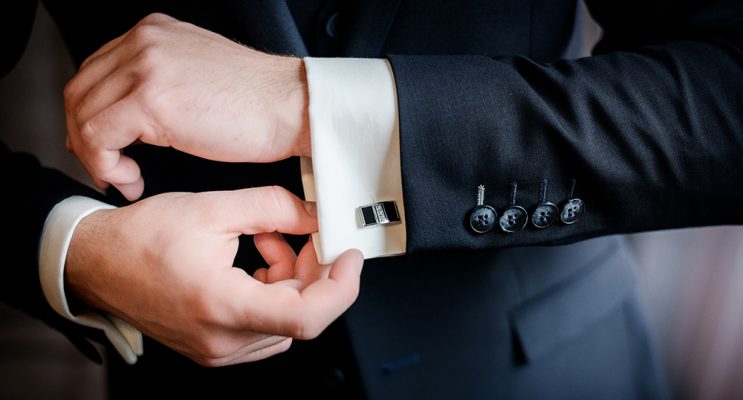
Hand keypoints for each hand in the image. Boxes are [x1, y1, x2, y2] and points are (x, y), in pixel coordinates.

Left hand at [64, 13, 309, 200]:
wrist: (293, 107)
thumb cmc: (260, 103)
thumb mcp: (198, 76)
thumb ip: (161, 82)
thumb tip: (130, 116)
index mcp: (154, 33)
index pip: (95, 71)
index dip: (90, 114)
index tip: (107, 147)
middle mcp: (144, 42)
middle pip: (80, 91)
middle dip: (84, 137)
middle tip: (106, 167)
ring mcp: (146, 67)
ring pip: (83, 114)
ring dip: (95, 156)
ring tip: (123, 178)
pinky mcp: (151, 99)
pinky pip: (98, 137)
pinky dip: (106, 166)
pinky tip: (131, 179)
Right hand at [65, 186, 361, 365]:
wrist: (97, 263)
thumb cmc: (142, 238)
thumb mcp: (212, 208)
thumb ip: (274, 208)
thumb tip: (315, 214)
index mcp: (221, 306)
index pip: (307, 317)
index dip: (341, 287)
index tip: (349, 257)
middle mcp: (221, 339)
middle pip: (300, 314)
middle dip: (314, 270)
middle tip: (304, 233)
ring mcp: (218, 349)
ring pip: (285, 319)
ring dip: (291, 279)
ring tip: (266, 240)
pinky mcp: (215, 347)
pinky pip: (265, 325)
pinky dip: (272, 291)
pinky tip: (255, 261)